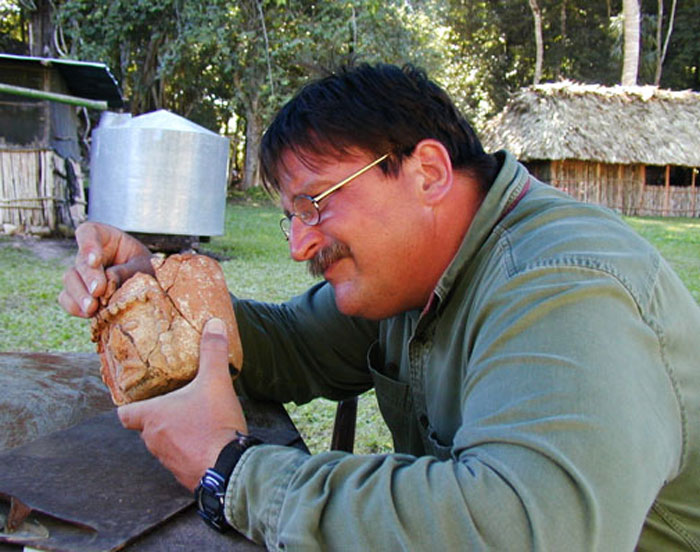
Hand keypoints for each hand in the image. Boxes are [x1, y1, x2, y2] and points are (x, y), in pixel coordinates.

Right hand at [58, 221, 153, 317]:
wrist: (150, 288)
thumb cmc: (148, 270)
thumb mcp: (145, 266)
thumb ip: (128, 270)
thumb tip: (108, 279)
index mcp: (105, 238)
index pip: (88, 233)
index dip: (88, 246)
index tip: (95, 260)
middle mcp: (88, 255)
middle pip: (80, 261)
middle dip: (89, 276)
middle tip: (98, 290)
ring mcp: (81, 274)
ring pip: (70, 280)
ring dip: (80, 294)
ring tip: (93, 307)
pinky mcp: (78, 294)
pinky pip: (67, 299)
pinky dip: (75, 307)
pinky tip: (89, 314)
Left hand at [118, 318, 247, 490]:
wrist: (229, 467)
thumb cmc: (213, 424)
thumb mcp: (216, 382)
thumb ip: (213, 352)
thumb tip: (214, 324)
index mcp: (152, 417)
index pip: (124, 414)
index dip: (130, 405)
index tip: (141, 398)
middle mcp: (153, 440)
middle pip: (146, 427)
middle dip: (160, 416)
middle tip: (178, 402)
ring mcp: (167, 460)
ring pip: (163, 443)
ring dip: (175, 433)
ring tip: (196, 420)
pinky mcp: (184, 474)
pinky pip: (181, 459)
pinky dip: (189, 449)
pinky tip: (208, 439)